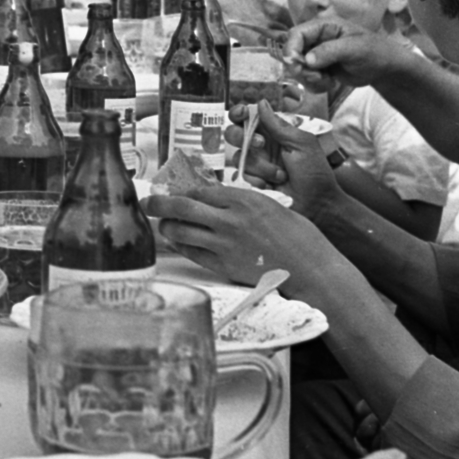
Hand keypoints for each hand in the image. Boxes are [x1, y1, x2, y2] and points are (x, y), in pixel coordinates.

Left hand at [144, 178, 337, 295]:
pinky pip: (192, 254)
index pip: (199, 189)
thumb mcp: (270, 205)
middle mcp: (229, 219)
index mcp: (242, 198)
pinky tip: (177, 244)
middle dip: (158, 204)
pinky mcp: (224, 266)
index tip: (171, 189)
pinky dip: (180, 247)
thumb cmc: (298, 235)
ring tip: (162, 226)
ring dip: (166, 227)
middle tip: (147, 203)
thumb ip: (241, 202)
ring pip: (180, 231)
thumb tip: (215, 199)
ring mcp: (224, 244)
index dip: (180, 189)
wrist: (310, 269)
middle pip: (181, 206)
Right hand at [223, 101, 342, 220]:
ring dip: (260, 166)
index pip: (249, 117)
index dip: (240, 113)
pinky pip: (242, 176)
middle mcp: (261, 147)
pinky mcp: (252, 182)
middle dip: (243, 137)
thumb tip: (261, 102)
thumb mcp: (301, 144)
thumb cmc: (315, 172)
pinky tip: (271, 186)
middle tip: (261, 144)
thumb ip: (278, 125)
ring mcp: (256, 165)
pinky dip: (257, 180)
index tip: (241, 114)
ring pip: (239, 156)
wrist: (317, 205)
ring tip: (280, 175)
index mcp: (274, 133)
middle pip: (234, 134)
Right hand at [284, 17, 408, 88]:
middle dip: (301, 68)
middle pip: (292, 52)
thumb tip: (307, 59)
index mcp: (323, 26)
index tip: (295, 65)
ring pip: (297, 68)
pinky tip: (329, 83)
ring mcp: (316, 54)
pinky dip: (314, 84)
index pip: (296, 34)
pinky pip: (306, 78)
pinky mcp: (319, 69)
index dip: (290, 48)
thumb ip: (330, 51)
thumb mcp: (354, 48)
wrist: (384, 68)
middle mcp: (316, 39)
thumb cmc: (374, 51)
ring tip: (327, 80)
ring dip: (309, 78)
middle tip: (317, 77)